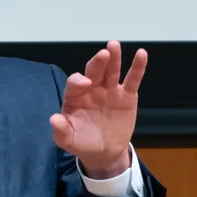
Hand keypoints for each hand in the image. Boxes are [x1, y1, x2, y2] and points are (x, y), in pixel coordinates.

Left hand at [50, 40, 147, 177]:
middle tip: (103, 53)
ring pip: (111, 71)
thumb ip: (61, 130)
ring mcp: (109, 91)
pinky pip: (132, 80)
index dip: (78, 81)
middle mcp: (91, 89)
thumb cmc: (81, 142)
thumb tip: (54, 119)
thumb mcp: (68, 140)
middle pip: (93, 72)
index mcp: (75, 97)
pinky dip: (137, 67)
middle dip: (97, 62)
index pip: (75, 84)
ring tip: (114, 45)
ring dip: (114, 58)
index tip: (86, 82)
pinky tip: (142, 54)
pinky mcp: (127, 96)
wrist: (103, 152)